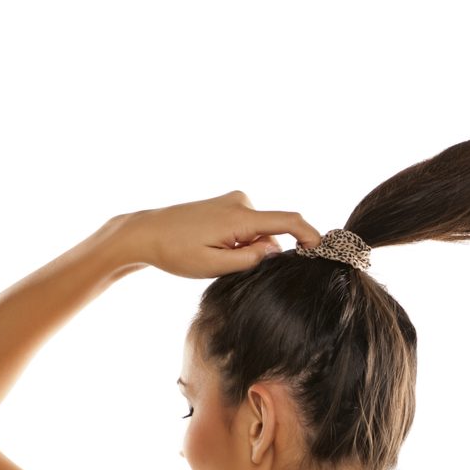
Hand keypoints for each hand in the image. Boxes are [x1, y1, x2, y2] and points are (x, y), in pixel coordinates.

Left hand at [115, 190, 322, 278]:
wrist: (146, 232)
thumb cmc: (175, 251)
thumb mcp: (215, 265)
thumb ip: (251, 260)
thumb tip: (276, 250)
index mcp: (240, 217)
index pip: (289, 221)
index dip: (311, 235)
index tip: (322, 251)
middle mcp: (241, 202)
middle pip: (273, 232)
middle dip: (264, 254)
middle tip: (230, 267)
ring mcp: (235, 201)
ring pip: (259, 232)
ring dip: (248, 249)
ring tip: (214, 256)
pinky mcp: (228, 204)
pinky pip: (249, 227)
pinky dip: (241, 242)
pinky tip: (214, 248)